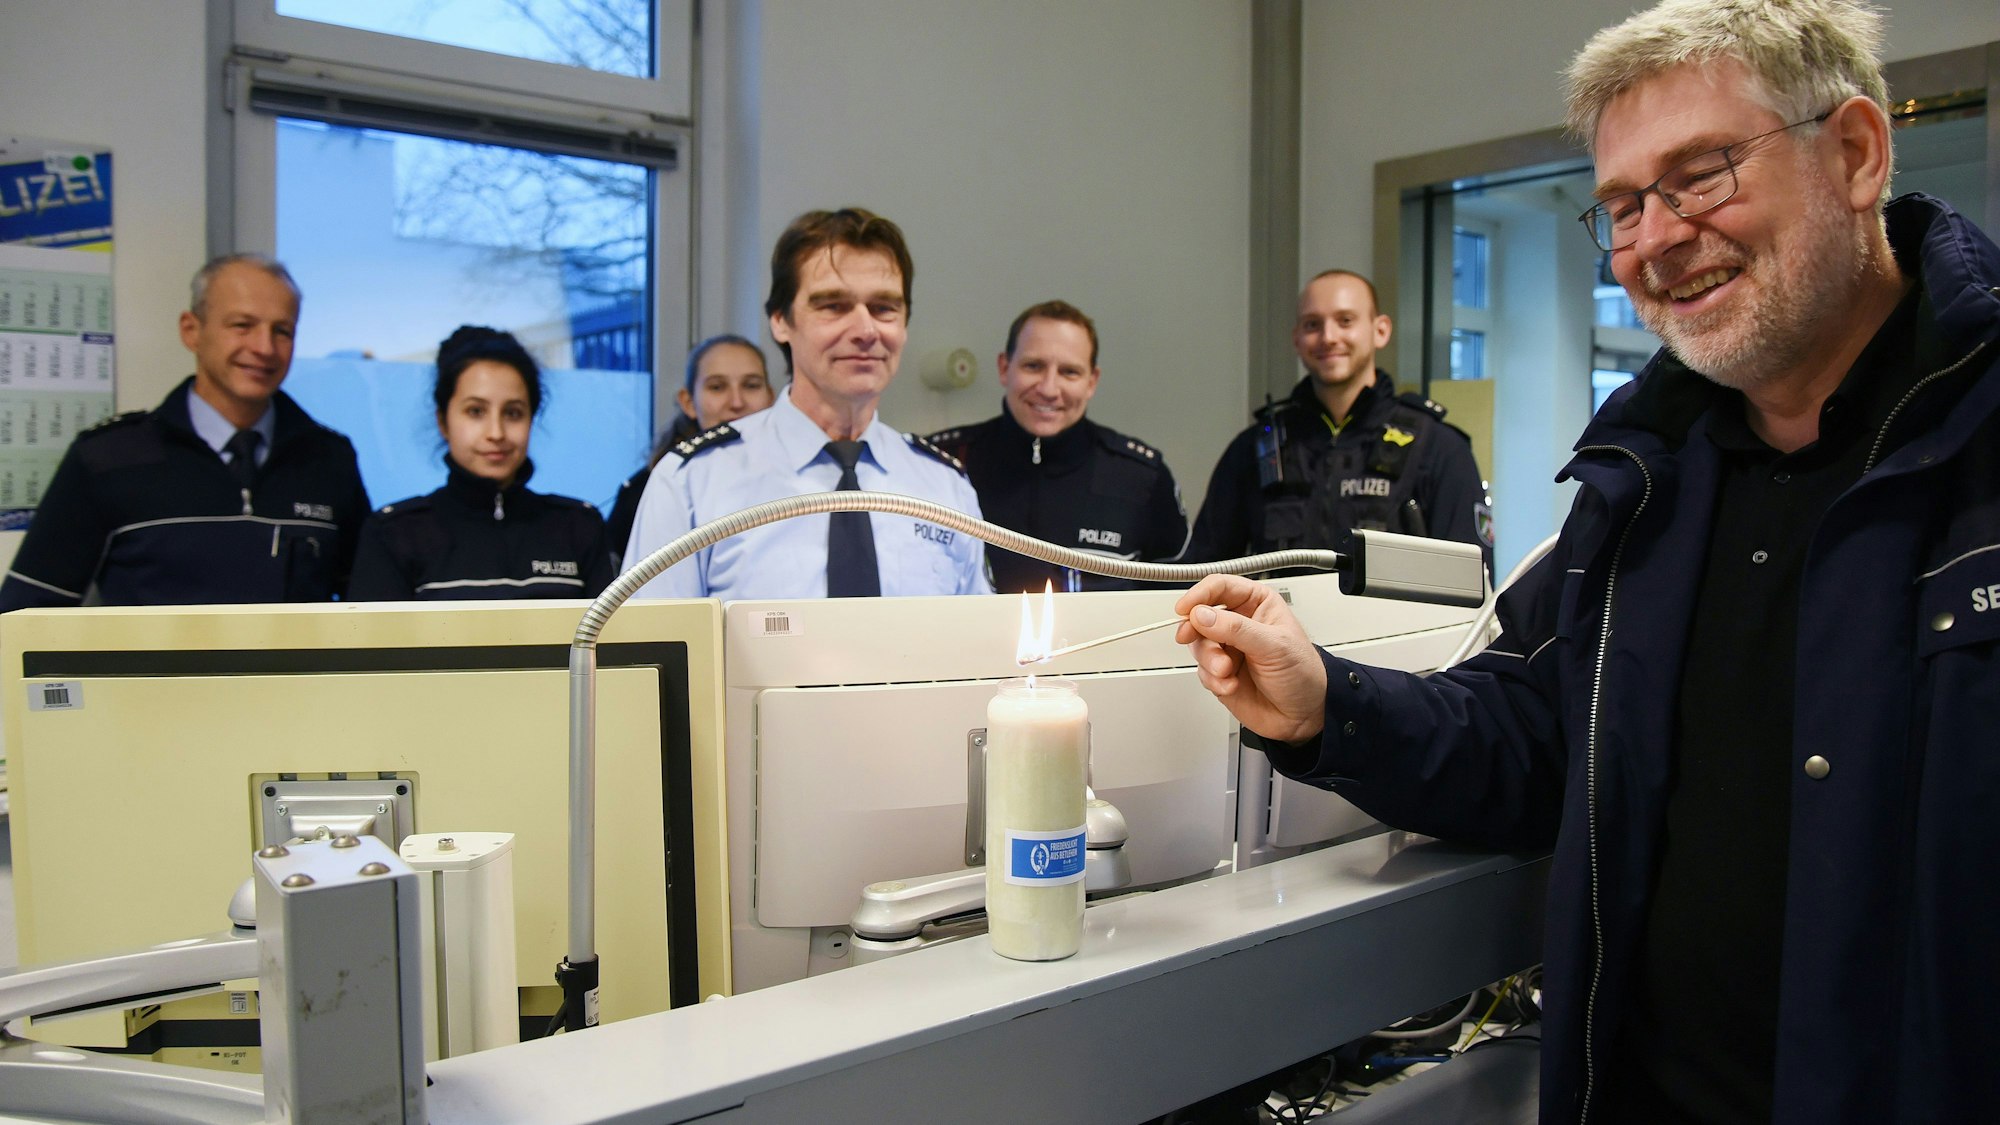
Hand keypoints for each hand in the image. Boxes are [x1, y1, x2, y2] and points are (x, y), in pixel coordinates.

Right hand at [1175, 575, 1326, 742]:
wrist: (1304, 715)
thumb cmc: (1303, 673)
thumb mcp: (1274, 646)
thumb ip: (1236, 629)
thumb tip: (1202, 615)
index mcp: (1257, 603)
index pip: (1220, 587)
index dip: (1200, 595)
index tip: (1186, 610)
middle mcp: (1239, 623)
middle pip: (1201, 616)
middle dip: (1200, 635)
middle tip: (1200, 643)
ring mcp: (1228, 648)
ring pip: (1198, 645)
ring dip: (1210, 661)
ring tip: (1227, 672)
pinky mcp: (1220, 672)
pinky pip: (1201, 671)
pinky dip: (1214, 680)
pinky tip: (1231, 685)